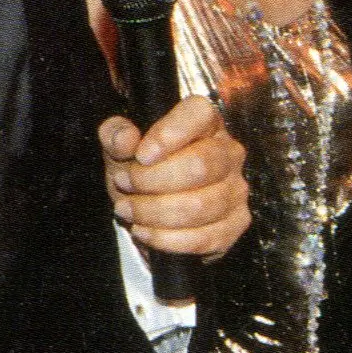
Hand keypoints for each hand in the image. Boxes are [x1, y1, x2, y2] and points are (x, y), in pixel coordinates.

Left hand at [101, 96, 248, 258]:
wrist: (148, 207)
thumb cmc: (139, 169)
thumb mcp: (119, 148)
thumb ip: (116, 135)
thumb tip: (125, 138)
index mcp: (204, 123)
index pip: (199, 113)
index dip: (169, 134)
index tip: (141, 155)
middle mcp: (228, 153)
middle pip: (200, 166)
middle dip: (152, 180)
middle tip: (124, 184)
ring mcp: (235, 190)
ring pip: (199, 206)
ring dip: (153, 212)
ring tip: (128, 209)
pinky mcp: (235, 224)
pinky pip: (204, 238)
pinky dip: (166, 238)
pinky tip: (145, 231)